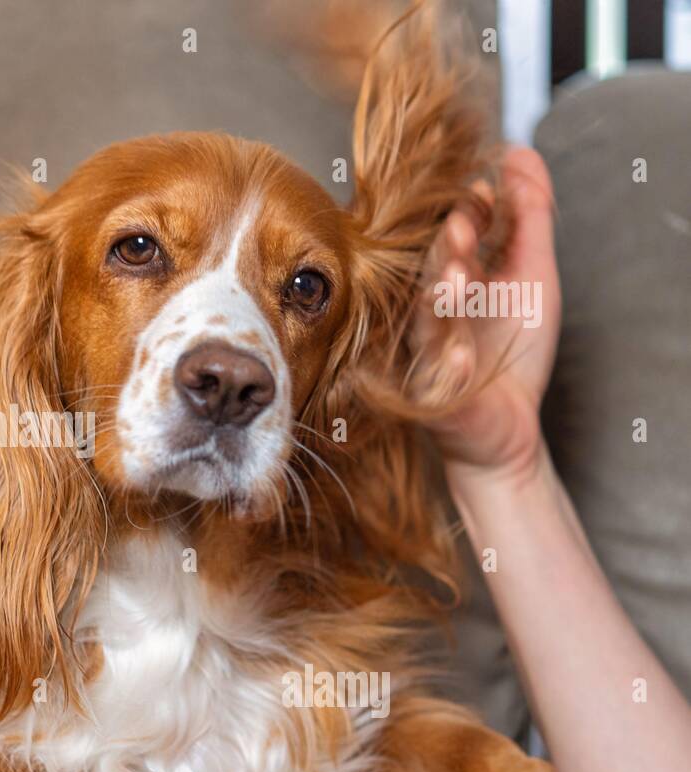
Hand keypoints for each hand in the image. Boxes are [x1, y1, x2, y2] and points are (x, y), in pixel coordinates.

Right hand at [411, 147, 561, 486]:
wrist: (508, 428)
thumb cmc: (513, 353)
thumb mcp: (535, 276)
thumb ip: (530, 216)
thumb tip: (521, 154)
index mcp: (451, 279)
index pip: (450, 235)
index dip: (468, 212)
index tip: (486, 189)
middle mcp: (430, 311)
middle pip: (430, 272)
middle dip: (448, 249)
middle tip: (465, 225)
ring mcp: (426, 353)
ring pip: (425, 322)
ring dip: (442, 300)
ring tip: (460, 282)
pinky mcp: (429, 396)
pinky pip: (435, 381)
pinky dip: (451, 368)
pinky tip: (465, 358)